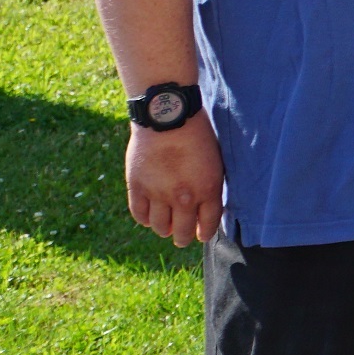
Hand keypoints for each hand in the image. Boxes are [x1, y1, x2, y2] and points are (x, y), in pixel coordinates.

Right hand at [126, 116, 223, 246]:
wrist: (168, 116)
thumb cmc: (198, 134)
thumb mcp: (215, 161)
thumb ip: (210, 186)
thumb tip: (207, 206)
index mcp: (207, 190)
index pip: (208, 225)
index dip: (204, 233)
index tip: (201, 235)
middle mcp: (183, 197)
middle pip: (182, 232)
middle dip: (183, 238)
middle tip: (182, 238)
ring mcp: (158, 194)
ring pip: (160, 227)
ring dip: (164, 229)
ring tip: (165, 228)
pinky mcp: (137, 187)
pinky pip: (139, 214)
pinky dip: (144, 219)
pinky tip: (149, 217)